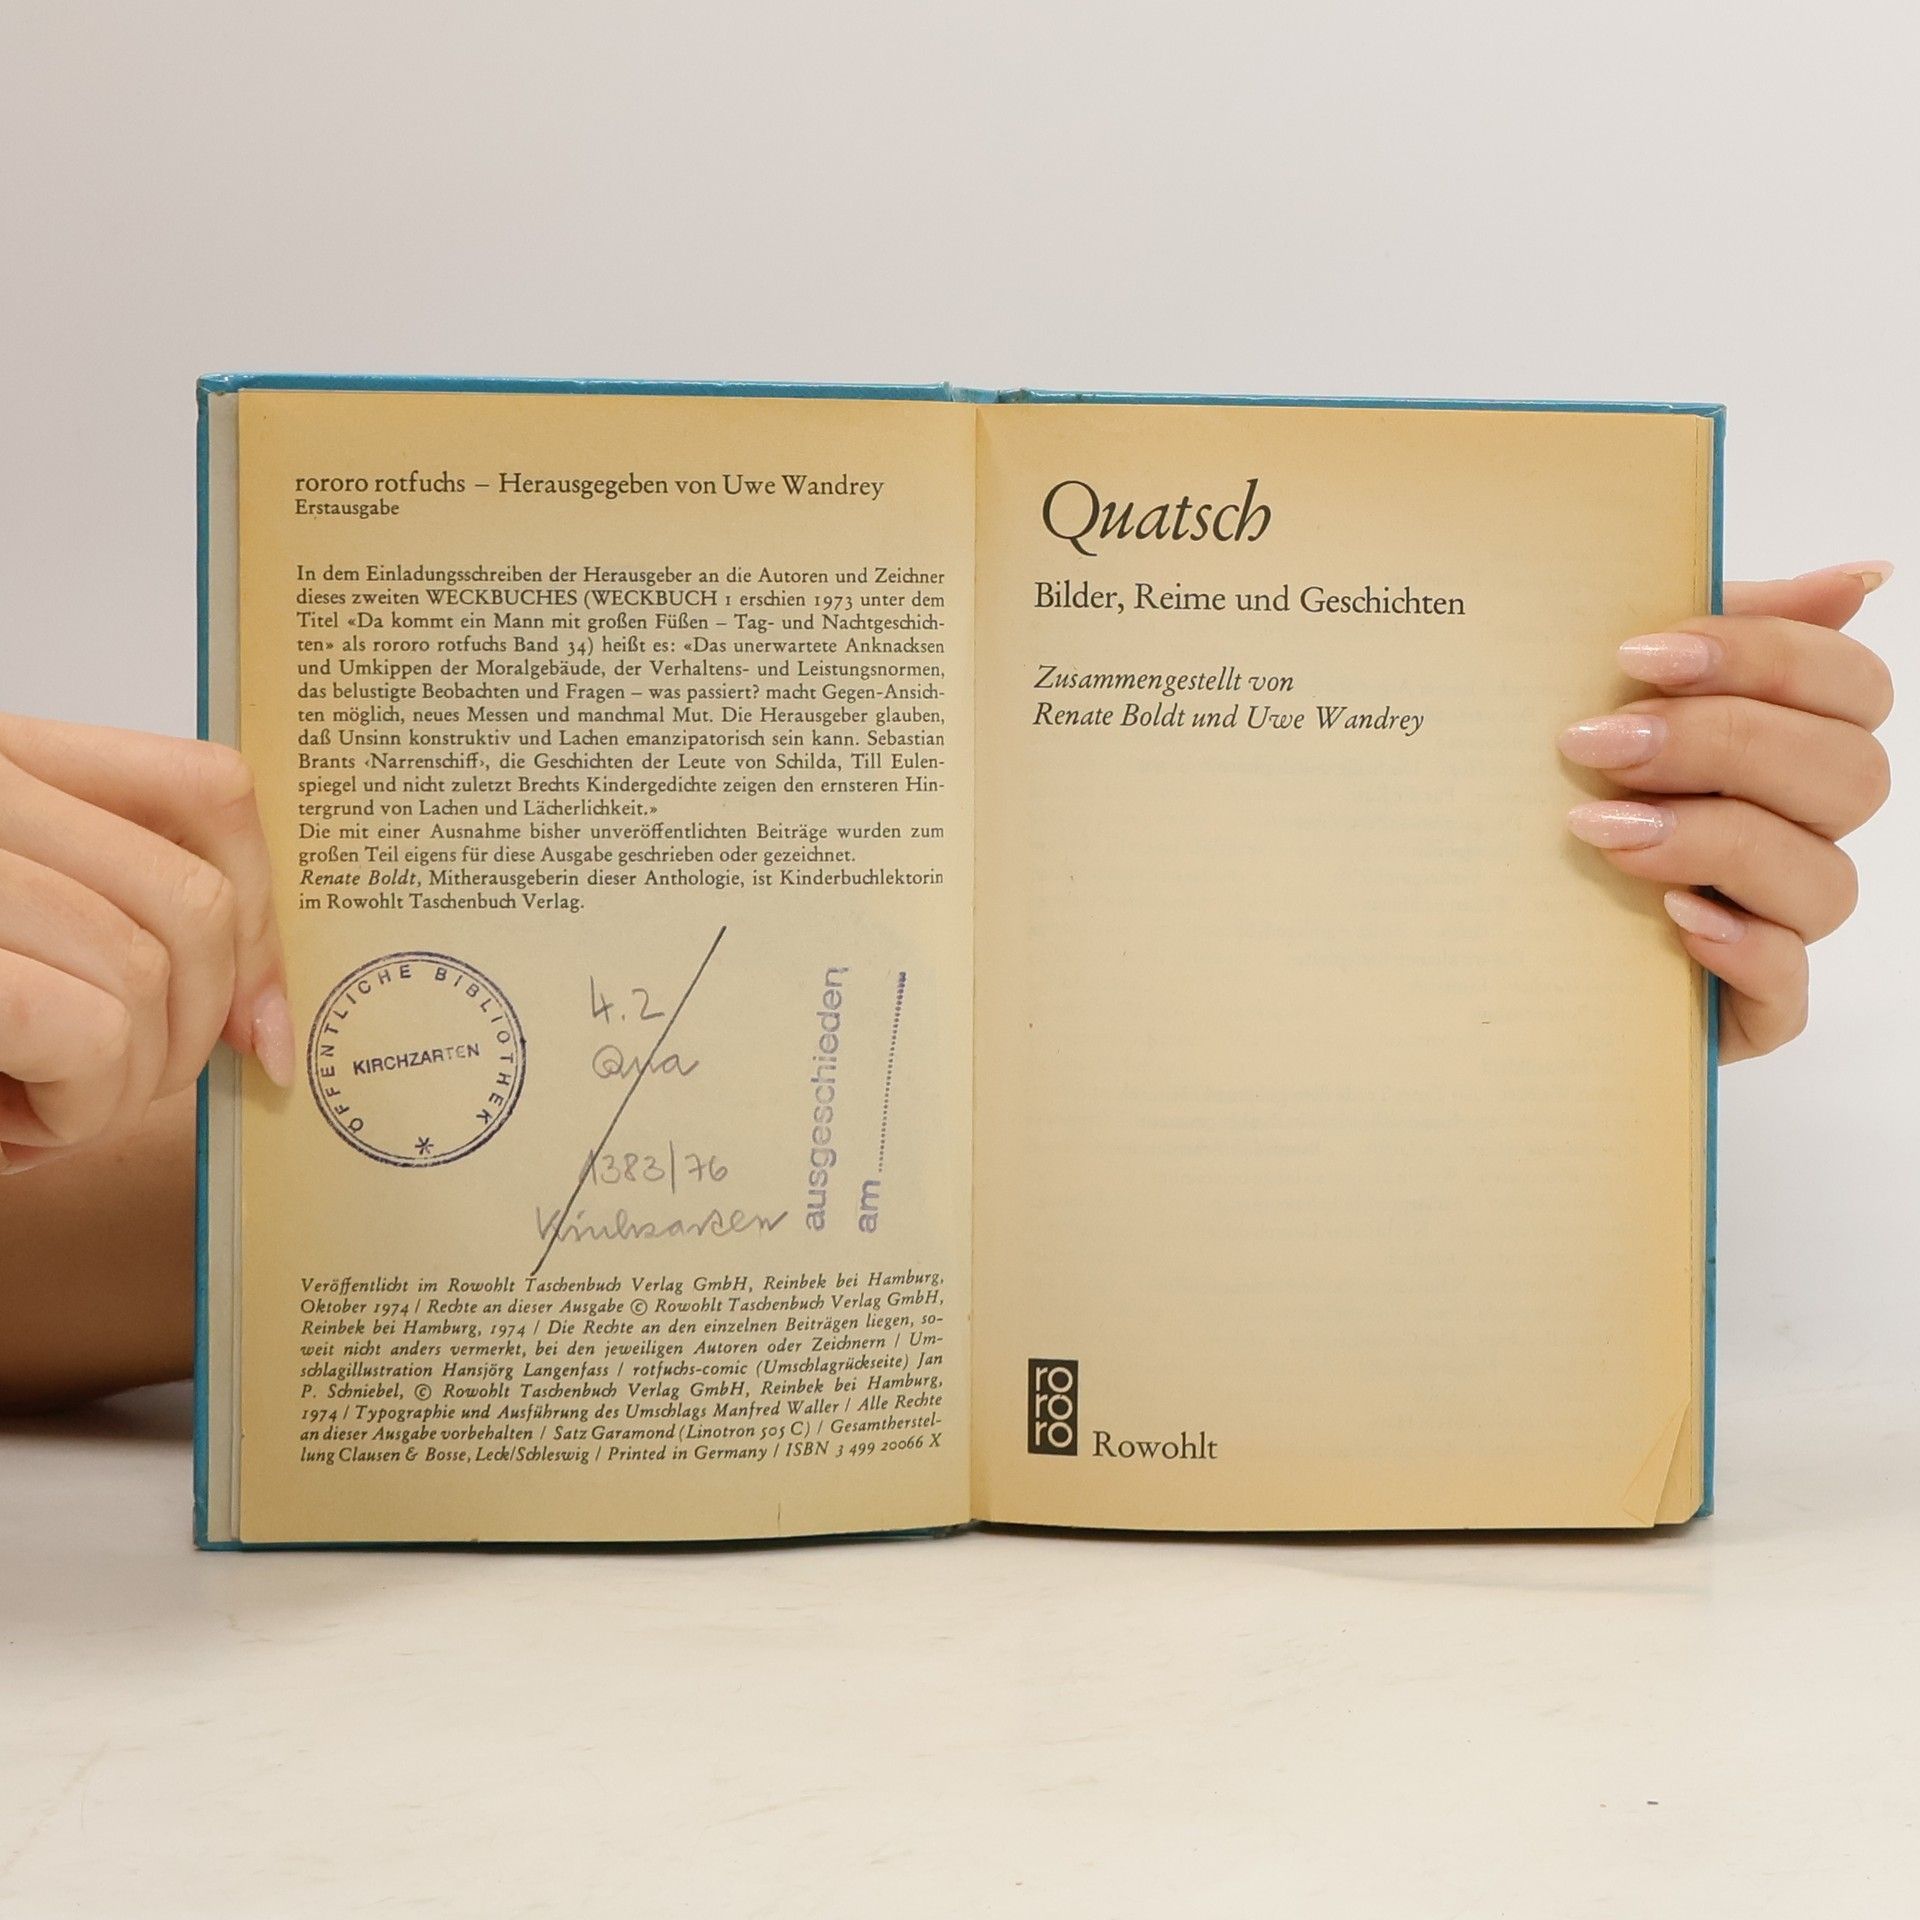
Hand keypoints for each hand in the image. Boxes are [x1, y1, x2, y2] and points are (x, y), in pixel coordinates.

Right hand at [0, 716, 290, 1173]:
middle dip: (188, 1033)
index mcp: (2, 763)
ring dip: (116, 1088)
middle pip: (194, 899)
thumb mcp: (24, 940)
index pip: (208, 791)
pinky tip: (6, 1126)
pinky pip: (90, 1031)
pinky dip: (74, 1112)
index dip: (262, 920)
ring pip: (146, 974)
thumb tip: (263, 1018)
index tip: (259, 1026)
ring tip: (28, 1110)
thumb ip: (122, 930)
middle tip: (108, 1091)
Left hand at [1559, 562, 1894, 1061]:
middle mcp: (1804, 830)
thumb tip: (1857, 579)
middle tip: (1597, 746)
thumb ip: (1718, 623)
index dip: (1763, 659)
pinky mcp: (1749, 1007)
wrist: (1485, 917)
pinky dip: (1739, 947)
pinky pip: (1785, 987)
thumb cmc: (1567, 784)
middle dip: (1723, 747)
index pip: (1851, 686)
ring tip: (1600, 831)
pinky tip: (1672, 915)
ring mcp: (1782, 922)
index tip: (1638, 657)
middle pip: (1849, 777)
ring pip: (1824, 880)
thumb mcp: (1618, 693)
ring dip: (1713, 841)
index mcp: (1793, 741)